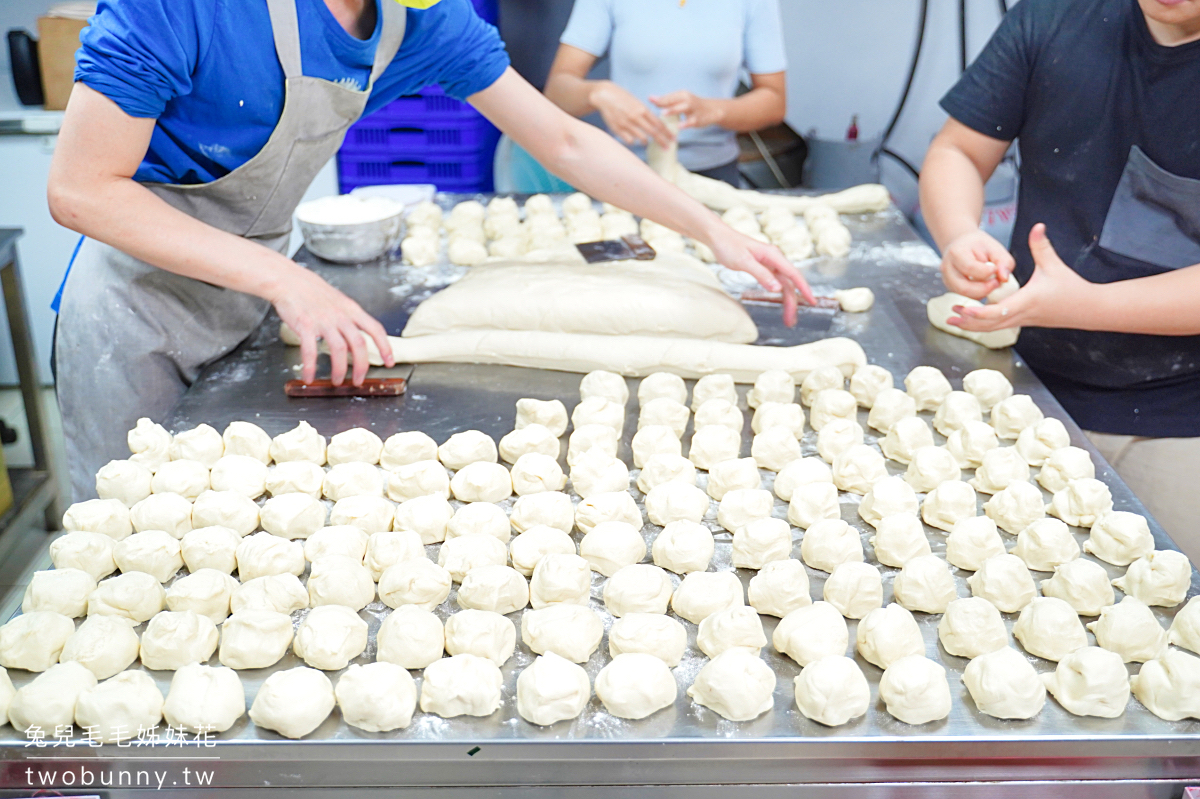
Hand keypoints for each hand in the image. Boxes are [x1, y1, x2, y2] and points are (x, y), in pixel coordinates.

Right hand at [268, 265, 394, 385]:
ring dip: (339, 369)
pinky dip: (310, 367)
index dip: (385, 346)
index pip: (375, 328)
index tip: (389, 361)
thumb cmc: (311, 291)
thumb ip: (349, 316)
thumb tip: (357, 334)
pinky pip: (310, 351)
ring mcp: (323, 320)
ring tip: (337, 381)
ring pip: (339, 350)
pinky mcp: (305, 325)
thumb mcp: (338, 300)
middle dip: (361, 366)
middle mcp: (340, 315)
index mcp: (351, 309)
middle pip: (359, 344)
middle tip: (359, 381)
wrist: (287, 280)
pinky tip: (309, 377)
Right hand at [589, 81, 673, 147]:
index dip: (667, 133)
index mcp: (642, 109)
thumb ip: (645, 114)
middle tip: (667, 148)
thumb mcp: (637, 103)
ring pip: (642, 139)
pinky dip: (632, 141)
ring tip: (646, 142)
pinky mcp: (618, 129)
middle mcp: (636, 117)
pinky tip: (631, 138)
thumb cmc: (623, 99)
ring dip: (645, 142)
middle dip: (662, 141)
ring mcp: (627, 124)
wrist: (605, 95)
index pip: (659, 124)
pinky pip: (629, 141)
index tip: (673, 139)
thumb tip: (656, 125)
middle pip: (653, 133)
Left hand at [650, 91, 724, 129]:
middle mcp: (688, 99)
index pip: (669, 96)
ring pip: (683, 108)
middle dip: (664, 102)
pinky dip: (685, 123)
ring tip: (663, 114)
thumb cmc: (692, 106)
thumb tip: (651, 98)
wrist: (712, 110)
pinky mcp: (698, 118)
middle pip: (674, 100)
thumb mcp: (681, 101)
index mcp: (682, 95)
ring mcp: (693, 109)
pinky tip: (679, 127)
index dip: (659, 98)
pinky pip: (691, 121)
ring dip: (673, 110)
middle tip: (654, 104)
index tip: (649, 99)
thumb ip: (667, 100)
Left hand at [708, 225, 814, 327]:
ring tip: (787, 319)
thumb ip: (761, 274)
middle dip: (792, 302)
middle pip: (789, 283)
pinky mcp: (762, 266)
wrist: (717, 236)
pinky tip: (779, 302)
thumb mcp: (743, 262)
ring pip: (783, 284)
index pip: (794, 274)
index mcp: (773, 255)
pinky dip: (778, 293)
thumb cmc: (728, 246)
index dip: (804, 289)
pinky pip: (775, 281)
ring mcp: (769, 263)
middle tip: (791, 322)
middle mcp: (774, 259)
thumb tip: (777, 289)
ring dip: (786, 301)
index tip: (812, 302)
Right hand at [939, 228, 1015, 298]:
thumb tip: (1004, 279)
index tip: (996, 269)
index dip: (987, 272)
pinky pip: (964, 297)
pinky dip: (977, 294)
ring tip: (991, 283)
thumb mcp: (995, 248)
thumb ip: (1004, 262)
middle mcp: (947, 268)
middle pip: (964, 288)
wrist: (962, 245)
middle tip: (997, 283)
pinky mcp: (951, 288)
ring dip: (981, 293)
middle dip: (984, 289)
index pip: (970, 268)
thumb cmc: (978, 246)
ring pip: (964, 295)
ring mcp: (947, 280)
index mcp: (956, 252)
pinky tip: (984, 285)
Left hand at [949, 223, 1092, 331]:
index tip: (962, 307)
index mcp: (1026, 301)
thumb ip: (1041, 246)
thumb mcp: (1054, 265)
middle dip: (967, 321)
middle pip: (988, 325)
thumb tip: (1038, 225)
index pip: (996, 311)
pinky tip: (973, 318)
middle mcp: (1021, 315)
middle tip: (948, 317)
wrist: (1089, 310)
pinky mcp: (1025, 322)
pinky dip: (984, 324)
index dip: (978, 312)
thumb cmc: (1072, 288)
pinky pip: (1000, 326)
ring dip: (973, 325)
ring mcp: (1022, 321)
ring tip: (954, 320)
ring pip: (993, 328)